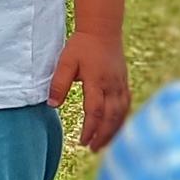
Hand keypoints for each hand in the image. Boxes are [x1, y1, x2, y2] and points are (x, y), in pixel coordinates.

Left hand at [49, 30, 129, 151]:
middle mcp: (111, 85)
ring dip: (113, 131)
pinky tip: (115, 128)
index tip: (82, 141)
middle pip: (111, 117)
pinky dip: (122, 120)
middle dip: (102, 136)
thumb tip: (52, 105)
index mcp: (96, 81)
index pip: (95, 111)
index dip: (90, 129)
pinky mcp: (124, 83)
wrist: (103, 29)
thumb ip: (58, 84)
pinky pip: (126, 106)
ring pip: (121, 113)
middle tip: (92, 149)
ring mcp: (120, 84)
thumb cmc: (82, 46)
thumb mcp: (65, 62)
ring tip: (102, 144)